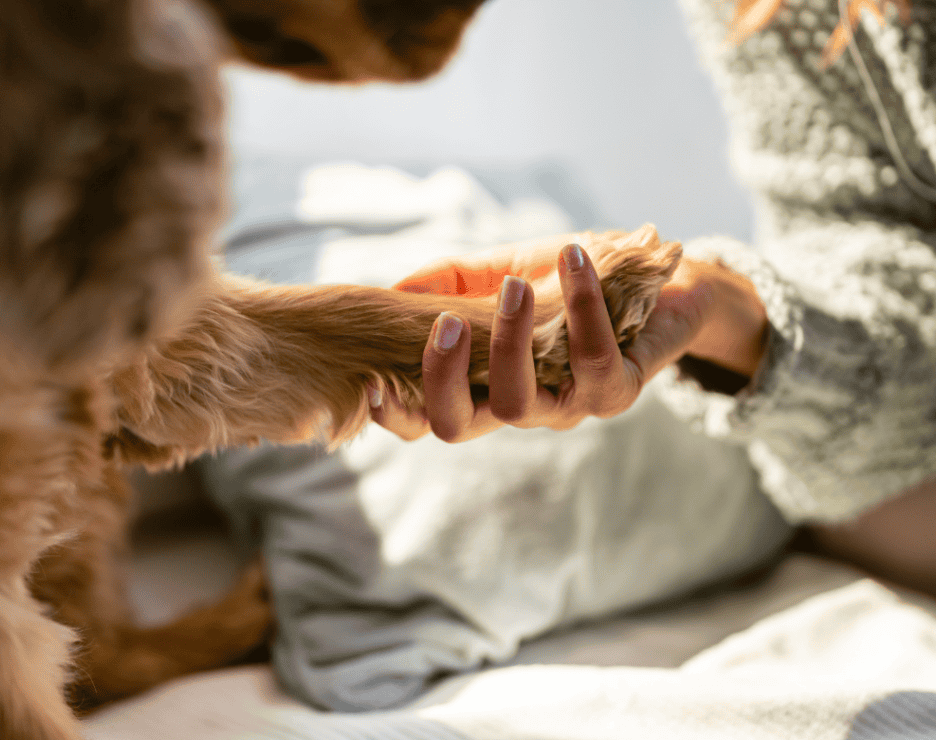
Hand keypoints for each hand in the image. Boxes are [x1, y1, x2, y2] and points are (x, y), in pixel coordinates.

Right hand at [370, 240, 766, 442]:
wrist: (656, 275)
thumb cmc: (564, 278)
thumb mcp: (495, 270)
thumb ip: (446, 281)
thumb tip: (390, 291)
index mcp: (481, 384)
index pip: (426, 418)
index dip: (394, 415)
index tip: (368, 384)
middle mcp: (518, 406)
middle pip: (457, 425)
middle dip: (441, 378)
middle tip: (443, 321)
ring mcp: (566, 406)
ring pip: (518, 402)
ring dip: (510, 341)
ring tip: (515, 285)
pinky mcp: (616, 390)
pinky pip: (591, 359)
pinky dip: (580, 305)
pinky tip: (574, 259)